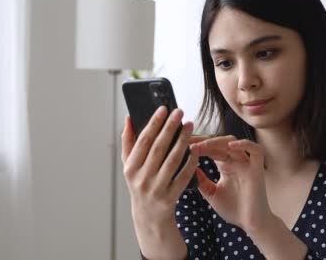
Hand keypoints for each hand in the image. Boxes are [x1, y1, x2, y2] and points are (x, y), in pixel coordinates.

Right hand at [121, 106, 198, 227]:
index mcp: (130, 168)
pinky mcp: (170, 198)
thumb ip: (128, 142)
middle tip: (180, 111)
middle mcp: (142, 179)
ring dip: (182, 140)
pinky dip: (191, 162)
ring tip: (190, 125)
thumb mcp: (129, 166)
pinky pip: (183, 176)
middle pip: (158, 148)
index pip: (143, 141)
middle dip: (170, 127)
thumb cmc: (140, 184)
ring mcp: (156, 189)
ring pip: (172, 160)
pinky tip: (196, 149)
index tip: (163, 108)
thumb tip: (128, 117)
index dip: (153, 123)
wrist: (149, 217)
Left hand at [190, 136, 273, 233]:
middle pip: (218, 142)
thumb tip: (187, 166)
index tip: (181, 144)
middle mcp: (236, 161)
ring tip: (202, 146)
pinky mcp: (258, 169)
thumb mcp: (211, 193)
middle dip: (202, 141)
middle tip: (187, 141)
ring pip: (232, 142)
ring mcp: (247, 163)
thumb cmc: (234, 210)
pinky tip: (230, 146)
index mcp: (225, 166)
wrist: (251, 224)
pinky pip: (256, 150)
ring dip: (216, 142)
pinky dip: (244, 144)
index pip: (210, 148)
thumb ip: (201, 180)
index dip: (197, 144)